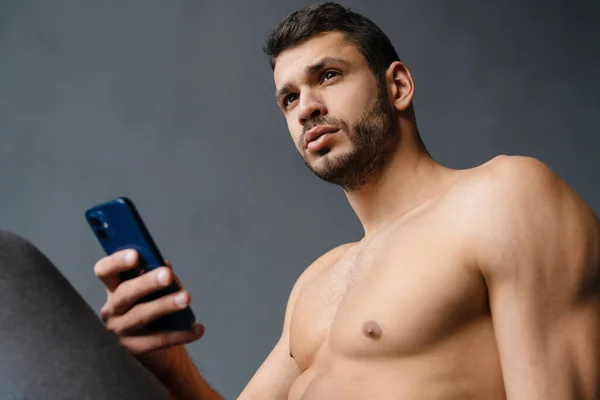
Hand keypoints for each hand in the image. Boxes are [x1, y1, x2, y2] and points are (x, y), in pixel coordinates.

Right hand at [94, 249, 203, 377]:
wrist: (156, 351)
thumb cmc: (154, 310)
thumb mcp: (152, 291)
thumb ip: (156, 276)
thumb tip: (166, 269)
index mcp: (114, 288)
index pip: (105, 271)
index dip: (117, 261)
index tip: (135, 254)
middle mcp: (111, 310)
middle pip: (125, 293)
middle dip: (146, 282)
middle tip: (167, 275)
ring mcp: (119, 332)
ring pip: (141, 316)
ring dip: (165, 305)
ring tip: (186, 298)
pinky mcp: (133, 350)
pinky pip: (158, 340)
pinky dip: (181, 334)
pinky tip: (197, 329)